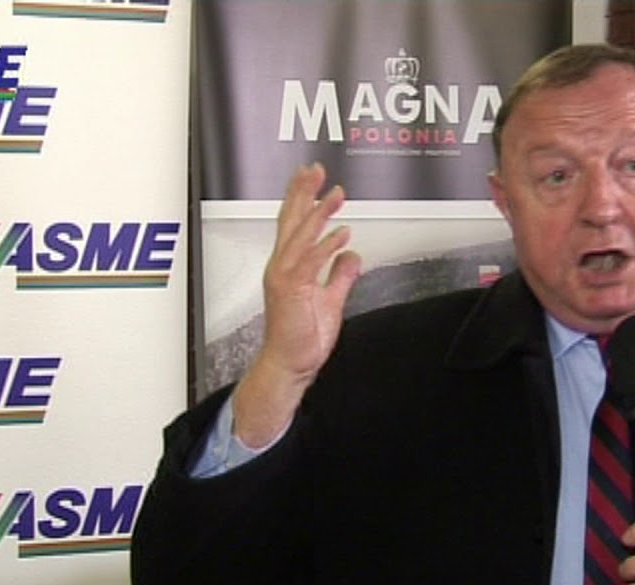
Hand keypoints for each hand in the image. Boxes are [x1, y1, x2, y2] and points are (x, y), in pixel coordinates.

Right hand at [232, 163, 362, 446]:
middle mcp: (282, 267)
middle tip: (316, 170)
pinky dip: (325, 247)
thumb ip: (339, 276)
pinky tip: (341, 234)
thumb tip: (351, 256)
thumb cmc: (302, 337)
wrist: (290, 364)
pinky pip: (309, 264)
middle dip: (303, 193)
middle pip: (291, 221)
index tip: (313, 178)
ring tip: (336, 195)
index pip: (293, 224)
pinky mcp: (292, 292)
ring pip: (300, 237)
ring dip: (319, 214)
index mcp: (288, 266)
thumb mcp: (331, 299)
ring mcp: (284, 278)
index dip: (302, 198)